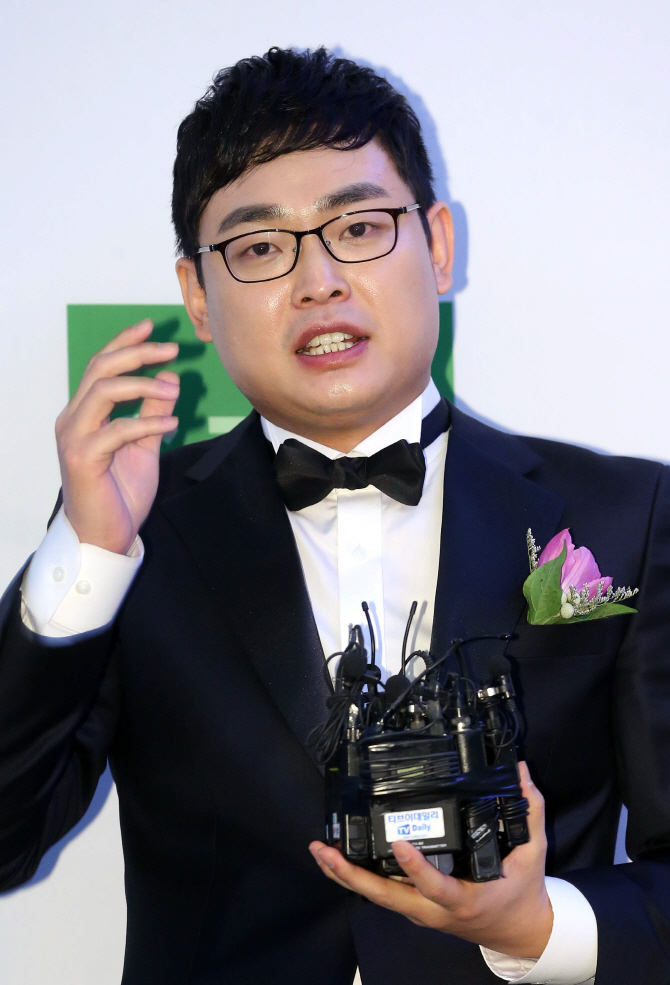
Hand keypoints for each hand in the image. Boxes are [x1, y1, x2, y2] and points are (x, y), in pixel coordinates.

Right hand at [55, 319, 179, 553]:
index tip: (152, 326)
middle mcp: (73, 419)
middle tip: (172, 347)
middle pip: (100, 369)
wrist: (105, 537)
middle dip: (137, 353)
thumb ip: (154, 413)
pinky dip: (147, 422)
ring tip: (172, 389)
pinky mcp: (82, 459)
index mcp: (85, 413)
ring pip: (103, 391)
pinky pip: (116, 430)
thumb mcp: (145, 446)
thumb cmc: (120, 494)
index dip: (125, 343)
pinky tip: (172, 424)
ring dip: (142, 384)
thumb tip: (169, 378)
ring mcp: (74, 438)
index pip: (101, 366)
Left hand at [309, 762, 552, 958]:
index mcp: (463, 899)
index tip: (399, 843)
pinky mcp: (414, 907)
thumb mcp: (533, 853)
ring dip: (345, 875)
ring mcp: (420, 911)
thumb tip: (523, 772)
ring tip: (321, 851)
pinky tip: (339, 859)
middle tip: (326, 851)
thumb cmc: (522, 893)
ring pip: (376, 896)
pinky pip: (381, 893)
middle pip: (384, 896)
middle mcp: (434, 909)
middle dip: (350, 874)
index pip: (435, 885)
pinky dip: (357, 877)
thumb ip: (530, 811)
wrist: (519, 932)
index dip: (415, 867)